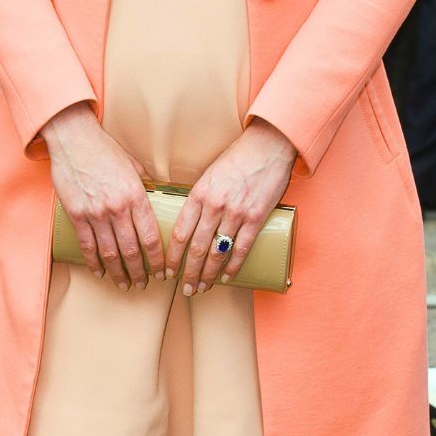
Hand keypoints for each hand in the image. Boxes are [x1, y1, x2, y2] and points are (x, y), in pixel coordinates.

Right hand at [41, 102, 163, 289]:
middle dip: (140, 272)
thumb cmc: (105, 150)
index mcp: (136, 196)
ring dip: (119, 272)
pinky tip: (100, 272)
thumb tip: (159, 198)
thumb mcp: (134, 165)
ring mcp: (95, 213)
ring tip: (124, 284)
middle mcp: (117, 208)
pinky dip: (94, 262)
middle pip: (131, 250)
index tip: (161, 272)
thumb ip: (146, 185)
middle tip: (143, 284)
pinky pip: (87, 245)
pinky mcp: (76, 214)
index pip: (151, 237)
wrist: (73, 139)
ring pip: (110, 253)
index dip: (157, 260)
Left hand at [164, 120, 296, 295]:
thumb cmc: (237, 159)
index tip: (167, 271)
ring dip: (208, 274)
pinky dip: (232, 267)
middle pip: (196, 248)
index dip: (172, 256)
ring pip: (217, 252)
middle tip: (185, 289)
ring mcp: (236, 213)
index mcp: (199, 194)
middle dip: (188, 273)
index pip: (180, 233)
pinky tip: (226, 277)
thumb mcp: (209, 175)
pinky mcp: (256, 217)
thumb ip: (200, 198)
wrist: (268, 146)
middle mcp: (214, 205)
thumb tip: (190, 222)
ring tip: (202, 288)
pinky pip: (241, 248)